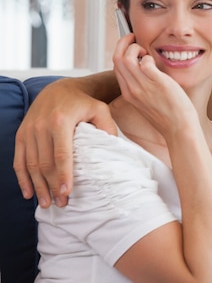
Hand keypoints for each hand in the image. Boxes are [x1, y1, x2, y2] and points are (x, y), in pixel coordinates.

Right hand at [14, 78, 116, 207]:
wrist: (59, 89)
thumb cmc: (84, 102)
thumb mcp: (101, 109)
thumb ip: (107, 128)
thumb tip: (112, 150)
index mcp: (61, 120)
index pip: (61, 153)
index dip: (63, 174)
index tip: (66, 192)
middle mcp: (41, 126)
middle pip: (44, 163)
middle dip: (51, 186)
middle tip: (61, 203)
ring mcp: (29, 130)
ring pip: (30, 165)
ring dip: (38, 186)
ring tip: (47, 203)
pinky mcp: (21, 134)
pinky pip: (19, 160)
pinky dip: (22, 178)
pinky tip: (28, 193)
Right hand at [112, 34, 195, 138]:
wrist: (178, 128)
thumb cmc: (168, 116)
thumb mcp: (146, 102)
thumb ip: (142, 87)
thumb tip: (146, 68)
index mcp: (128, 93)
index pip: (116, 67)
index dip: (121, 52)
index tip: (129, 46)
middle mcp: (132, 89)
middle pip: (117, 59)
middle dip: (124, 43)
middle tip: (134, 38)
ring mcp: (143, 86)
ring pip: (126, 58)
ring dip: (135, 48)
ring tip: (146, 51)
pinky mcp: (157, 82)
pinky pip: (145, 62)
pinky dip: (149, 57)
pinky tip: (156, 62)